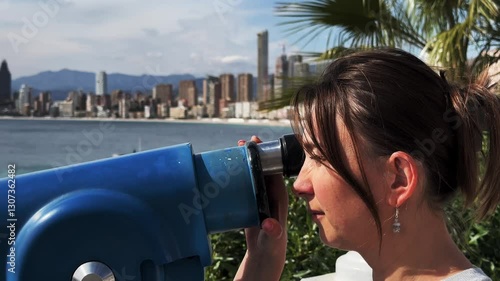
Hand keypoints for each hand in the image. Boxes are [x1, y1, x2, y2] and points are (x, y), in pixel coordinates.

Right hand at [234, 136, 287, 280]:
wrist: (265, 251)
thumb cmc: (271, 243)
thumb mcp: (272, 237)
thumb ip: (273, 231)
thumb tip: (269, 225)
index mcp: (278, 195)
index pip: (274, 170)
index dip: (267, 156)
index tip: (257, 144)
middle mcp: (270, 192)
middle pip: (263, 167)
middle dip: (255, 154)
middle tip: (243, 142)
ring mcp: (260, 195)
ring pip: (253, 173)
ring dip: (245, 161)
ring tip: (234, 149)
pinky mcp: (250, 200)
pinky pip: (245, 182)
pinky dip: (238, 173)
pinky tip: (228, 167)